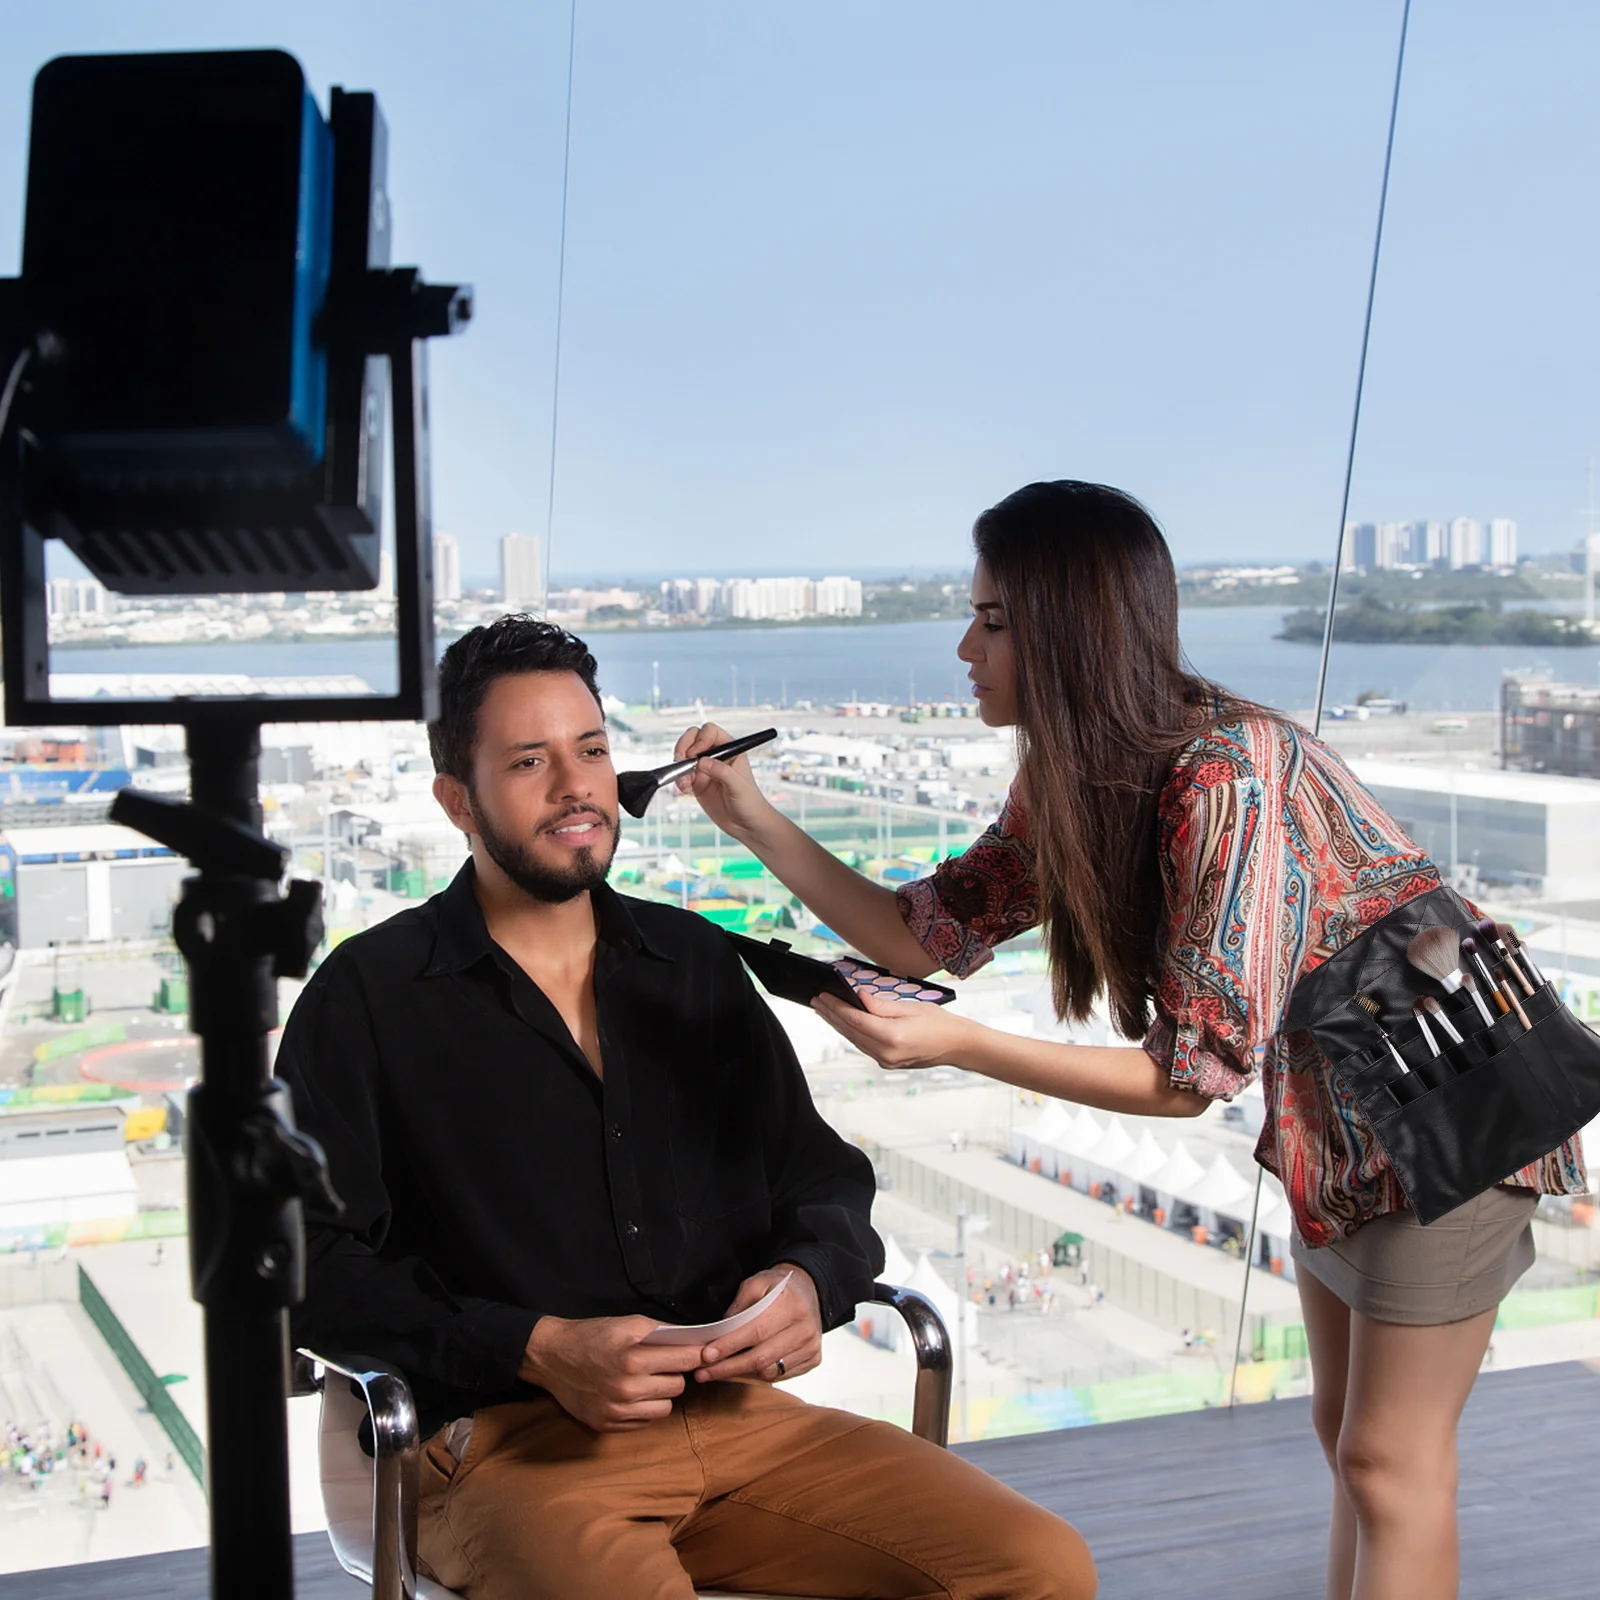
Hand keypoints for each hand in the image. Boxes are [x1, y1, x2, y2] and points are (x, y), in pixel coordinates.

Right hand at [519, 1314, 705, 1432]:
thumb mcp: (627, 1323)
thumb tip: (694, 1340)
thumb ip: (662, 1332)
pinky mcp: (607, 1425)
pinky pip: (644, 1422)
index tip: (701, 1352)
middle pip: (677, 1386)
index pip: (684, 1360)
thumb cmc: (592, 1335)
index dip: (696, 1354)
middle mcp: (626, 1387)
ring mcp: (616, 1410)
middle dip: (675, 1374)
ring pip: (664, 1408)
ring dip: (661, 1394)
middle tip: (663, 1365)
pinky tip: (632, 1394)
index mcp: (633, 1357)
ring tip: (648, 1381)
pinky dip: (643, 1409)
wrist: (552, 1356)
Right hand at [671, 722, 775, 839]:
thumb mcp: (739, 787)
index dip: (700, 738)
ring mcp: (705, 769)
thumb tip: (702, 761)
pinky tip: (685, 790)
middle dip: (683, 748)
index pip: (710, 732)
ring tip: (686, 783)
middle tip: (681, 761)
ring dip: (679, 767)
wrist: (747, 825)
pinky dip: (679, 780)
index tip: (696, 753)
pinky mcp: (697, 783)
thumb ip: (722, 772)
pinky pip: (681, 775)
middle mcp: (716, 756)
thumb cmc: (751, 803)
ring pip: (684, 756)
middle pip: (693, 739)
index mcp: (731, 749)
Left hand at [694, 1265, 822, 1384]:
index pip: (756, 1331)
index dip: (729, 1346)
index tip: (706, 1355)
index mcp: (791, 1304)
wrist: (808, 1290)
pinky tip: (742, 1370)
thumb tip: (719, 1335)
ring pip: (770, 1372)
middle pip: (761, 1358)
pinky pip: (781, 1375)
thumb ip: (738, 1307)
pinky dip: (758, 1375)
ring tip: (718, 1372)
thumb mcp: (756, 1283)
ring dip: (740, 1374)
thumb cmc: (779, 1287)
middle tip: (703, 1372)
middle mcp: (805, 1328)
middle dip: (728, 1368)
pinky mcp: (813, 1359)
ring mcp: (811, 1346)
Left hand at [812, 988, 982, 1071]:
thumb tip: (858, 997)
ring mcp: (886, 1061)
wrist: (957, 1046)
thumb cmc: (939, 1024)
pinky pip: (863, 1046)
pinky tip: (843, 1023)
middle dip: (831, 1015)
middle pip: (850, 1032)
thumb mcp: (910, 1007)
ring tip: (824, 1010)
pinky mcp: (888, 1063)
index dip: (836, 1007)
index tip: (823, 995)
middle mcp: (886, 1053)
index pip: (854, 1020)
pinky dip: (851, 1033)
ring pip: (854, 1040)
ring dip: (838, 1025)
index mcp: (892, 1037)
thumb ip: (881, 1005)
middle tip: (816, 1000)